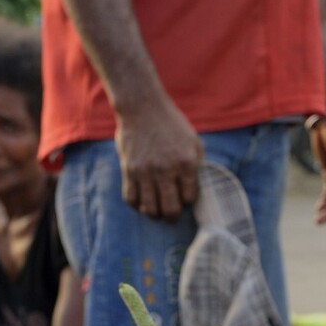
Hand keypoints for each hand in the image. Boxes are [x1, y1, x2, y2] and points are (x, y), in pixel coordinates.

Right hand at [114, 97, 201, 220]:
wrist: (143, 108)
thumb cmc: (171, 125)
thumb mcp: (193, 141)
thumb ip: (197, 164)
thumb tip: (196, 187)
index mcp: (186, 163)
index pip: (189, 198)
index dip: (188, 200)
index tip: (185, 197)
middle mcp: (166, 170)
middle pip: (170, 209)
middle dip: (172, 216)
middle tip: (172, 214)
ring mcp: (145, 171)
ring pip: (149, 208)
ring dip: (154, 214)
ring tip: (157, 210)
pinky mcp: (128, 170)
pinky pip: (130, 198)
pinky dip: (137, 205)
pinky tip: (142, 202)